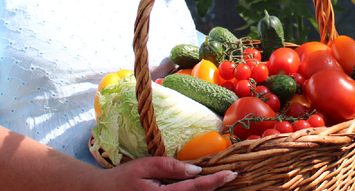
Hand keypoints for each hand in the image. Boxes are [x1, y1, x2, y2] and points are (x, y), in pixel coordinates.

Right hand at [92, 156, 236, 190]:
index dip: (215, 181)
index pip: (196, 188)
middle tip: (230, 176)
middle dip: (215, 188)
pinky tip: (201, 186)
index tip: (231, 174)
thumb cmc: (122, 179)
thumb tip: (195, 169)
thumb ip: (170, 167)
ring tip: (218, 180)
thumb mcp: (145, 166)